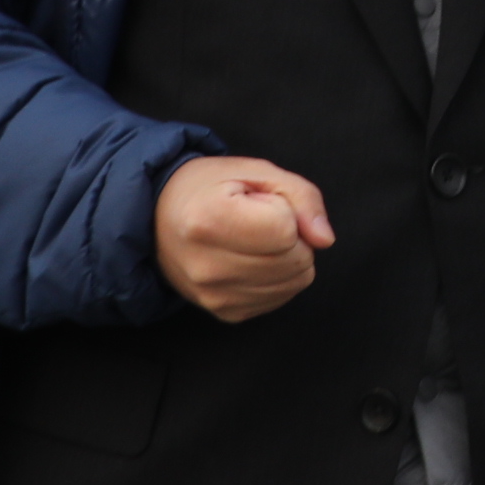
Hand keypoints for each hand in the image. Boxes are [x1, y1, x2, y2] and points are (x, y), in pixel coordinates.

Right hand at [157, 155, 332, 322]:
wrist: (159, 220)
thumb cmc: (211, 189)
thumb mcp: (257, 172)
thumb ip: (301, 198)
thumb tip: (324, 239)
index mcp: (208, 221)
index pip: (287, 231)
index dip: (284, 209)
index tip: (257, 203)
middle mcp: (206, 267)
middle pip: (295, 260)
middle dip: (292, 236)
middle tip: (259, 221)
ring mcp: (213, 296)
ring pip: (295, 282)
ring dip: (289, 257)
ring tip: (254, 239)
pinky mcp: (225, 313)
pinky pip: (281, 298)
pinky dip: (279, 277)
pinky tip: (252, 259)